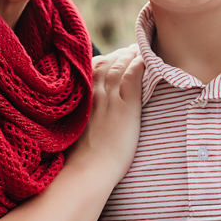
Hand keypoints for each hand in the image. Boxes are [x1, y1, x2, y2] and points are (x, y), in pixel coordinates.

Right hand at [69, 45, 143, 182]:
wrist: (87, 169)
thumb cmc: (79, 158)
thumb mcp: (75, 130)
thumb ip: (82, 116)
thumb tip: (87, 118)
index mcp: (81, 97)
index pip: (92, 68)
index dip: (104, 59)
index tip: (112, 57)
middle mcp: (94, 93)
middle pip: (107, 63)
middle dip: (118, 55)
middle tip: (128, 50)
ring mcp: (110, 98)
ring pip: (120, 66)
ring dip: (130, 56)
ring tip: (137, 51)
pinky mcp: (125, 106)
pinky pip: (132, 76)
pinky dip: (139, 64)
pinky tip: (146, 59)